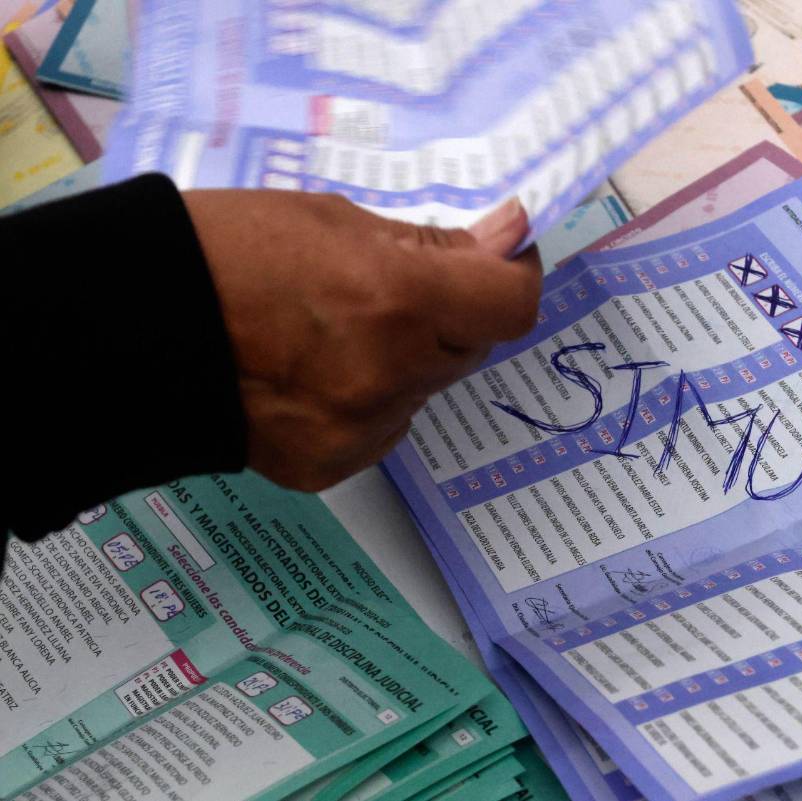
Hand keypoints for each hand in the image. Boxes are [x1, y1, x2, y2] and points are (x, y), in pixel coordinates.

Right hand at [182, 190, 540, 490]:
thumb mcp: (335, 221)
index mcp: (398, 299)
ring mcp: (360, 430)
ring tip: (331, 334)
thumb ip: (432, 244)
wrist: (133, 328)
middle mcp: (391, 374)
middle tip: (393, 288)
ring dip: (407, 360)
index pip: (511, 304)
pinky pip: (381, 427)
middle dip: (451, 316)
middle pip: (471, 348)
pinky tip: (309, 377)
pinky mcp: (330, 466)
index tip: (495, 258)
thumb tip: (508, 238)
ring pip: (424, 390)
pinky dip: (367, 402)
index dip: (512, 276)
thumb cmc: (226, 250)